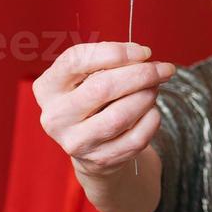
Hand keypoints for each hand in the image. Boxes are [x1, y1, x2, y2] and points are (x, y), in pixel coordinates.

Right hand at [32, 42, 175, 176]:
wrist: (92, 146)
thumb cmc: (93, 101)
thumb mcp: (88, 77)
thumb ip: (109, 62)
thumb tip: (143, 57)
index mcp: (48, 88)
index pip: (75, 60)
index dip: (114, 52)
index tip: (144, 51)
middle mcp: (56, 116)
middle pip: (102, 88)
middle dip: (141, 74)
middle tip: (163, 69)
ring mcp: (76, 142)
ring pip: (121, 115)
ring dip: (147, 96)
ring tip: (154, 89)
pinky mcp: (101, 159)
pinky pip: (137, 137)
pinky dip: (152, 119)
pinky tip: (151, 111)